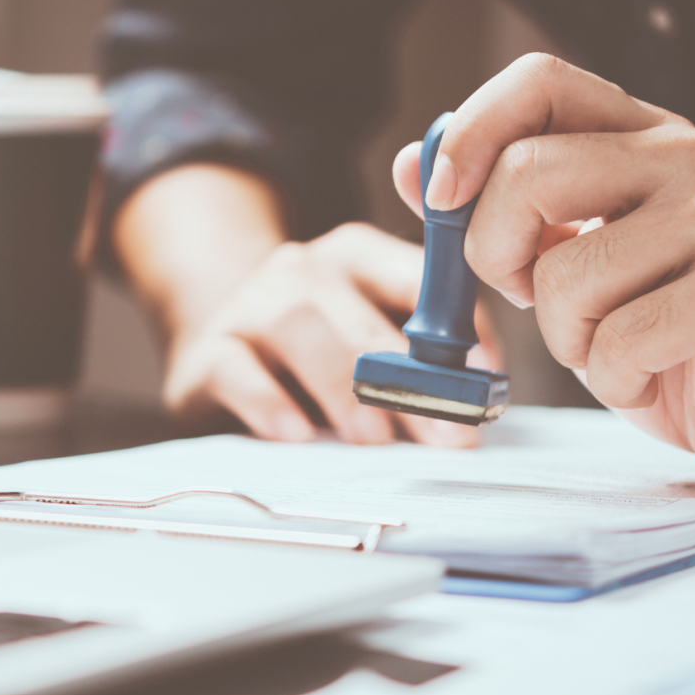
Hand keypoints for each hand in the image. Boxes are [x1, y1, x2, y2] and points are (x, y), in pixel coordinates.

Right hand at [164, 222, 500, 446]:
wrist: (216, 337)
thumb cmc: (317, 347)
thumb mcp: (370, 334)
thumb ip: (423, 355)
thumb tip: (481, 396)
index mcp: (357, 255)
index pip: (418, 278)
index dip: (459, 330)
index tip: (486, 380)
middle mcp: (303, 269)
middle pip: (361, 317)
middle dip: (409, 380)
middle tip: (444, 433)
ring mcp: (252, 305)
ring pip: (299, 329)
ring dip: (343, 387)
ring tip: (374, 439)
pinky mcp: (208, 350)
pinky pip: (236, 369)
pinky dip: (268, 400)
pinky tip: (297, 434)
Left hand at [394, 53, 694, 493]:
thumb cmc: (662, 333)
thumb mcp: (564, 263)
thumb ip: (495, 212)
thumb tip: (411, 165)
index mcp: (644, 136)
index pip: (539, 81)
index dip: (470, 131)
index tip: (440, 198)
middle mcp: (693, 158)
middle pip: (530, 173)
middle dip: (496, 256)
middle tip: (529, 297)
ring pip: (566, 273)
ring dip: (566, 337)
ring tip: (616, 343)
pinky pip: (618, 339)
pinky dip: (613, 378)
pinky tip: (653, 373)